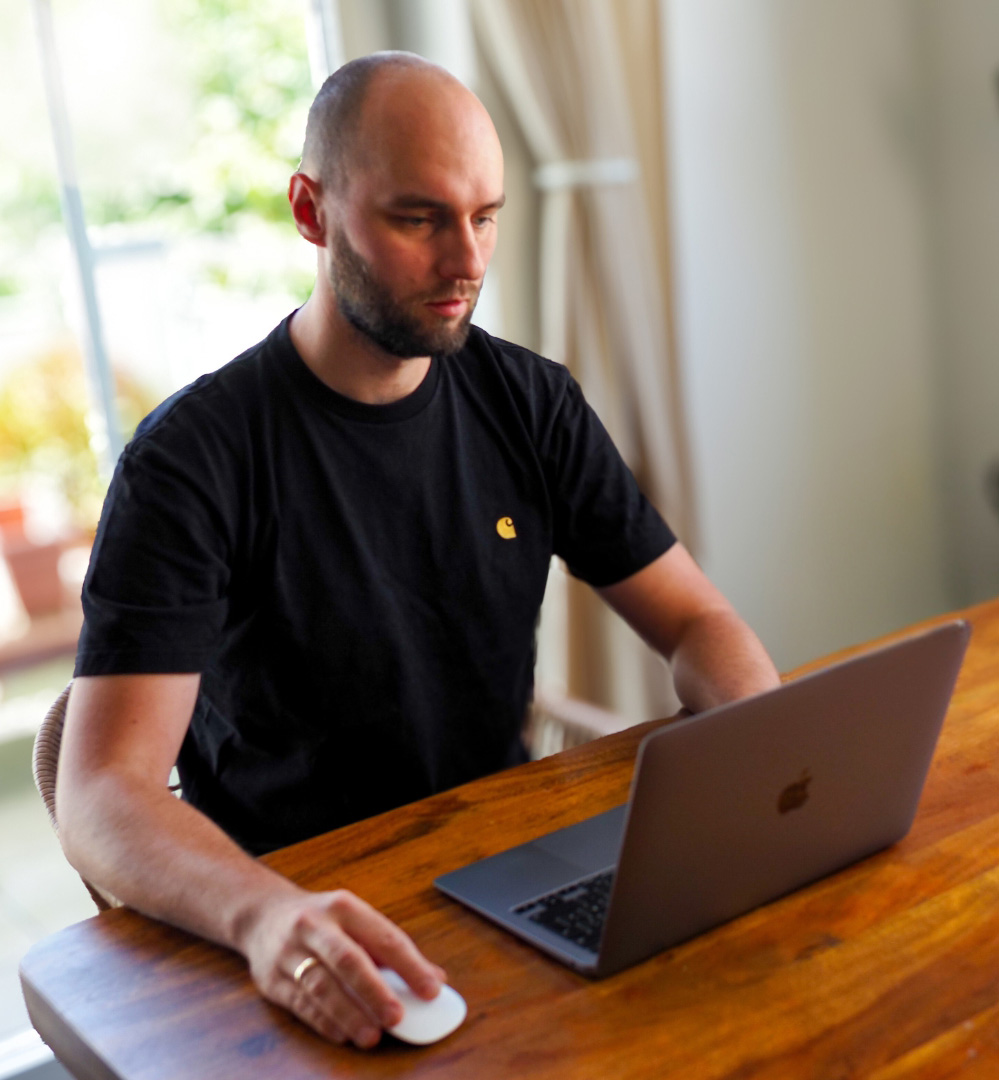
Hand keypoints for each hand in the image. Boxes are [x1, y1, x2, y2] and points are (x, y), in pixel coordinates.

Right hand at [241, 888, 445, 1048]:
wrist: (261, 915)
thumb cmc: (321, 921)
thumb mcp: (355, 920)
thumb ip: (390, 949)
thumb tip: (433, 978)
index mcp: (344, 906)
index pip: (383, 936)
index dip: (409, 965)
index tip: (431, 989)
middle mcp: (315, 925)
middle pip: (348, 959)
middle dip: (375, 991)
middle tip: (398, 1017)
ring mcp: (289, 951)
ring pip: (321, 985)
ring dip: (349, 1014)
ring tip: (372, 1035)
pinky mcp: (272, 979)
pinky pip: (300, 1004)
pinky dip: (324, 1021)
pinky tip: (343, 1035)